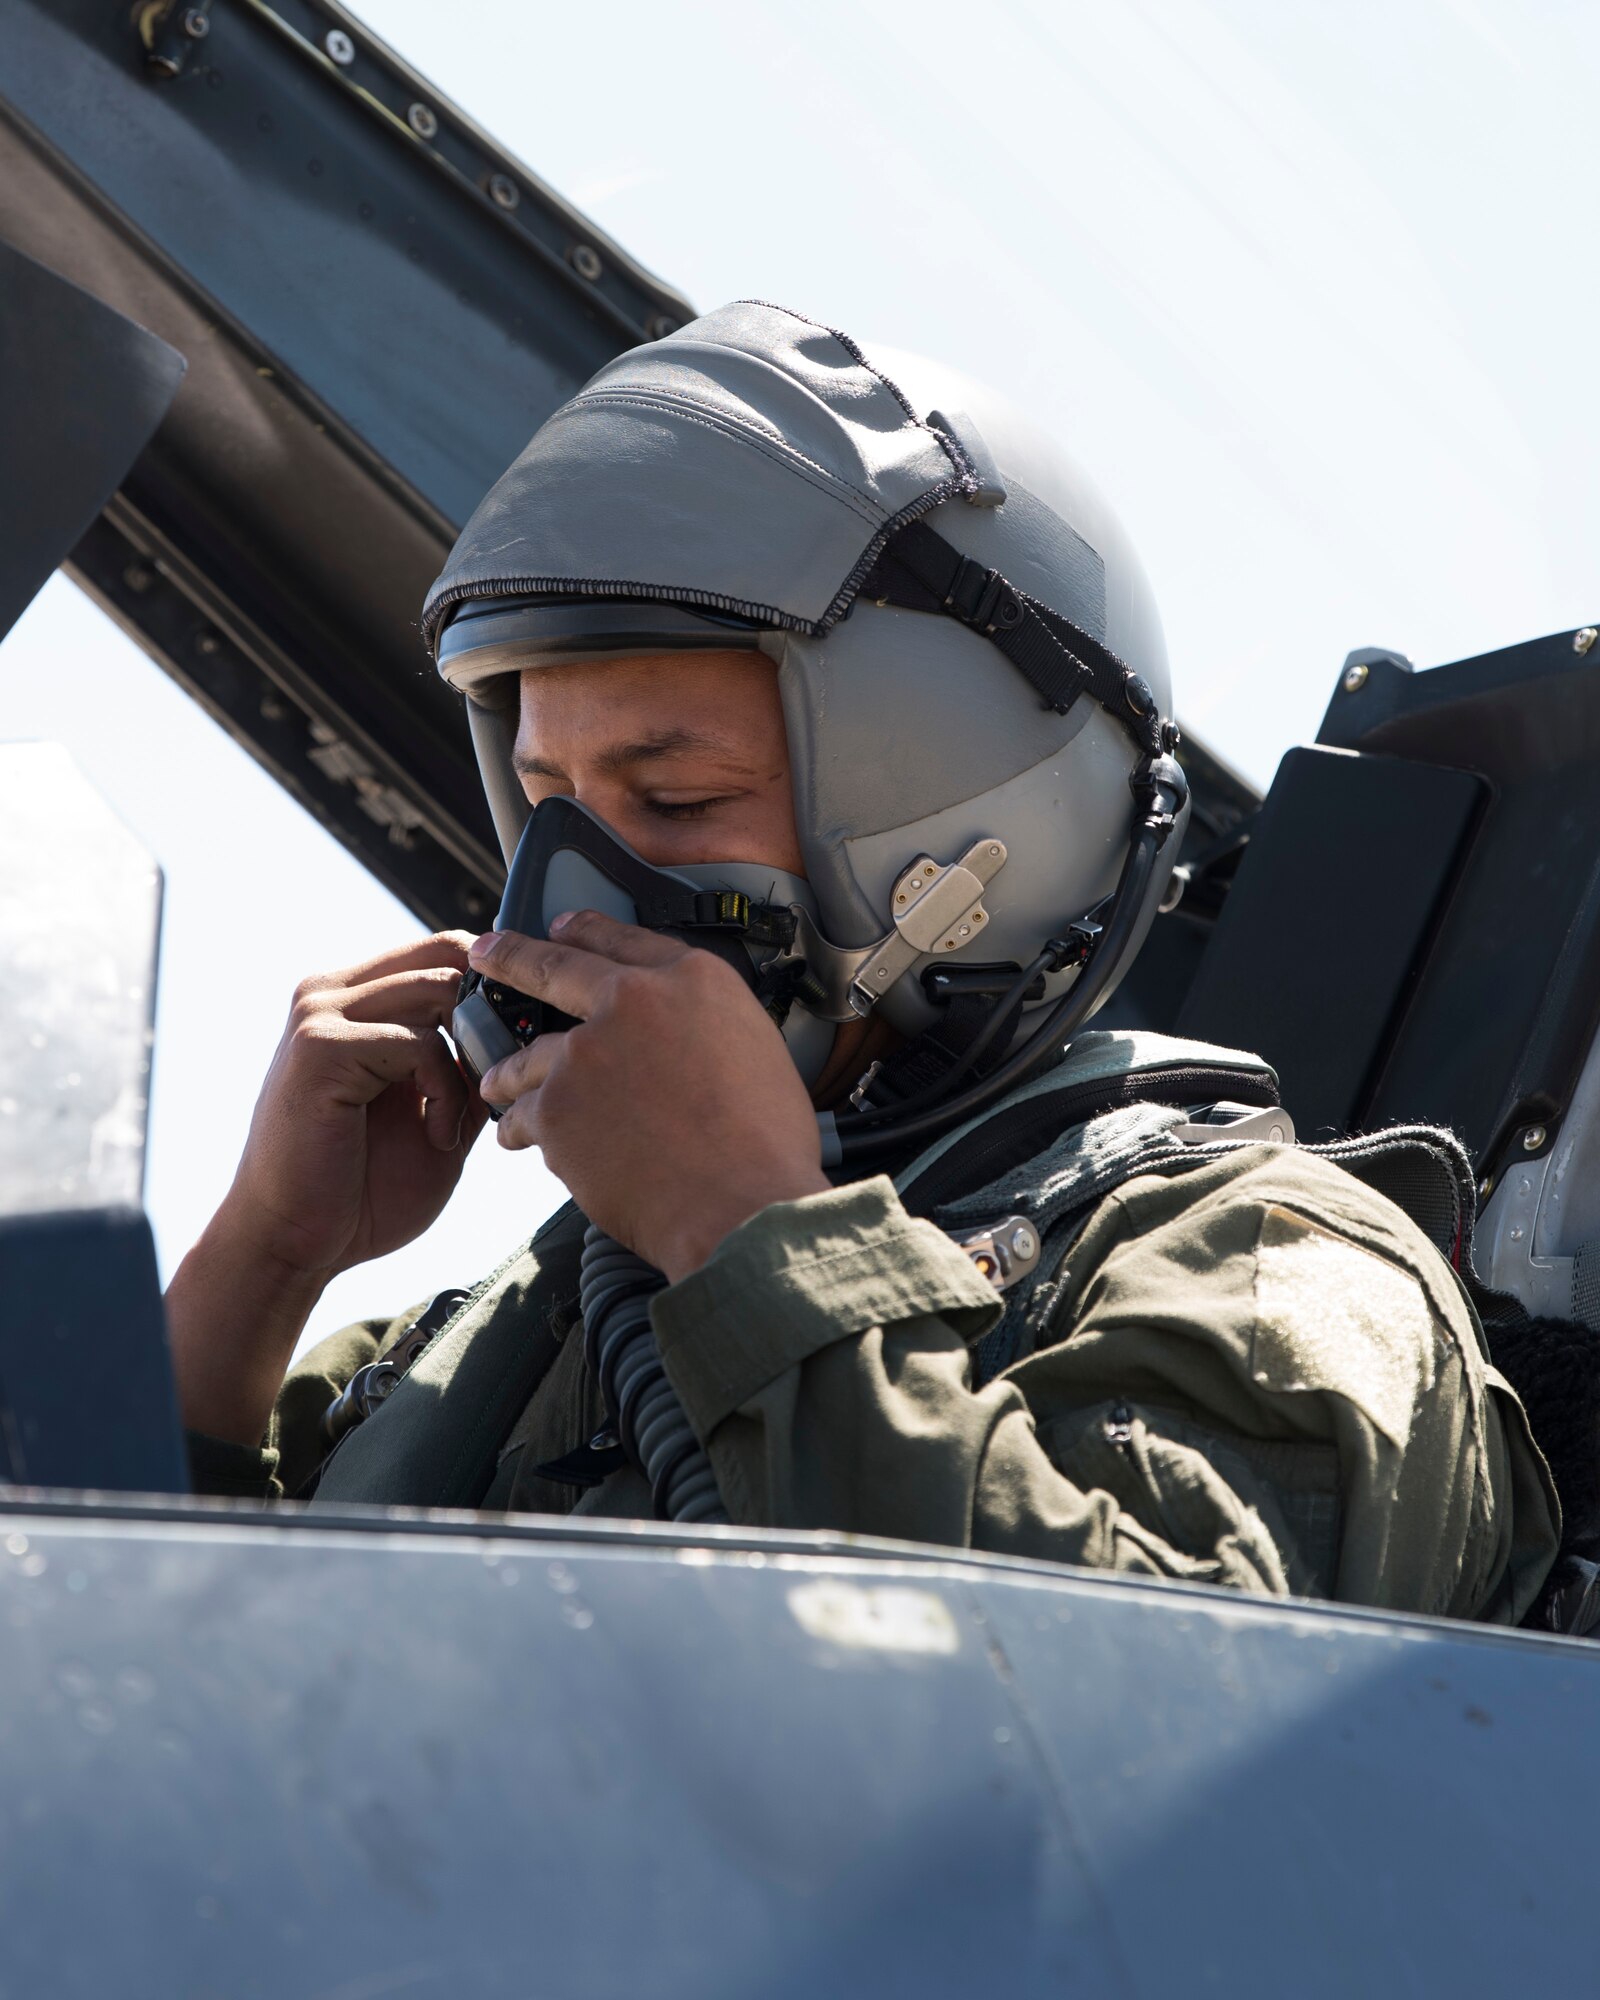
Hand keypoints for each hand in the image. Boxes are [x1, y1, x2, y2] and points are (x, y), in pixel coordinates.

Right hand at [167, 932, 490, 1445]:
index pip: (445, 947)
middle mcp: (331, 991)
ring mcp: (320, 1013)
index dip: (500, 983)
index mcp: (355, 998)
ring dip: (473, 1058)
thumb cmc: (363, 1187)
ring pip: (440, 991)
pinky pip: (419, 1041)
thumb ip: (473, 1065)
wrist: (295, 1243)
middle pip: (448, 954)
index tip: (534, 1037)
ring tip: (465, 1120)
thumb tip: (531, 1028)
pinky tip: (440, 1139)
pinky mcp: (320, 1046)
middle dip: (497, 1015)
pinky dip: (445, 1092)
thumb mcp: (441, 1113)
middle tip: (509, 1079)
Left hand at [472, 912, 829, 1280]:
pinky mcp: (555, 1110)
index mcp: (694, 982)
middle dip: (513, 957)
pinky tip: (519, 1140)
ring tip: (495, 1082)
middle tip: (488, 952)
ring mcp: (585, 1055)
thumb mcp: (761, 1053)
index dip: (589, 929)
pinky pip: (524, 1116)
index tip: (561, 926)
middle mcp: (633, 1002)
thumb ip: (709, 1029)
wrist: (744, 1208)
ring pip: (528, 1058)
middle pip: (554, 969)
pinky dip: (522, 1130)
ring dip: (509, 1072)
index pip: (628, 939)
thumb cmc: (767, 1146)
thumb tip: (686, 1041)